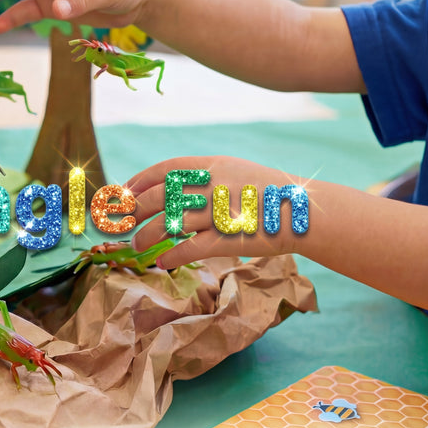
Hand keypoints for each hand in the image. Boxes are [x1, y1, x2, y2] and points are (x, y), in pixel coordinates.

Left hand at [125, 156, 306, 267]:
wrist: (304, 211)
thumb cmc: (267, 192)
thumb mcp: (235, 170)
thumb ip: (204, 176)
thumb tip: (169, 186)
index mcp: (213, 166)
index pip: (165, 170)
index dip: (140, 181)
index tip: (124, 193)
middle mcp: (213, 186)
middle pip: (160, 197)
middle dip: (135, 211)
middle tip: (123, 223)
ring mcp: (220, 212)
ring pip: (170, 224)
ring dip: (148, 236)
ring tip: (138, 245)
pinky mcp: (229, 238)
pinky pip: (190, 248)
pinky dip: (172, 256)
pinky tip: (162, 261)